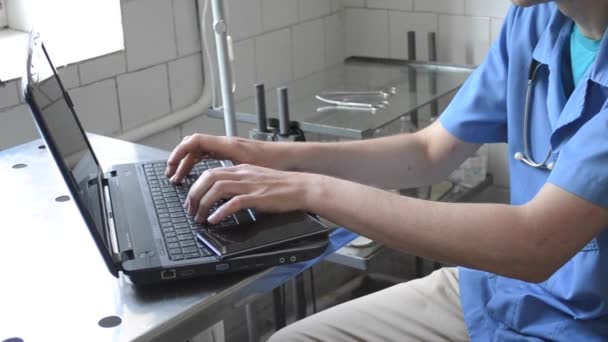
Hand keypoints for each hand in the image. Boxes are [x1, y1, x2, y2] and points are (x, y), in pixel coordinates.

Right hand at [165, 134, 276, 183]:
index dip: (180, 152)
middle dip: (179, 160)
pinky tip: (196, 175)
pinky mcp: (233, 154)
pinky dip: (199, 163)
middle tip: (171, 176)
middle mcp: (226, 144)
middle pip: (193, 146)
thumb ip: (229, 173)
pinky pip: (209, 155)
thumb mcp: (250, 168)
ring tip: (180, 178)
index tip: (171, 166)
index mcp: (227, 145)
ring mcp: (229, 148)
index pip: (195, 142)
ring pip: (200, 151)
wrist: (291, 157)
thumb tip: (210, 181)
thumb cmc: (275, 161)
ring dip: (188, 163)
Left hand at [184, 164, 317, 223]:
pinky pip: (234, 202)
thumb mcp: (256, 181)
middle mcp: (242, 174)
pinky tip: (214, 220)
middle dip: (194, 195)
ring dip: (203, 204)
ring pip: (217, 188)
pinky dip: (220, 212)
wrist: (302, 187)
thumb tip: (223, 200)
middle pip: (208, 178)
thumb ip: (239, 187)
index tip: (192, 201)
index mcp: (241, 170)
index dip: (196, 187)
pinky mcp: (258, 196)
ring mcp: (250, 185)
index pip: (210, 173)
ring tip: (199, 218)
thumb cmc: (282, 187)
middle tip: (190, 210)